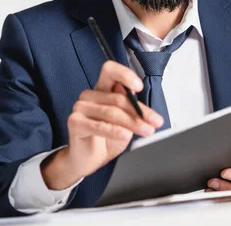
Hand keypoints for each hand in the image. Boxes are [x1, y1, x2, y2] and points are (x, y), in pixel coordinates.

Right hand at [41, 61, 163, 189]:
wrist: (88, 160)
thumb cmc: (106, 139)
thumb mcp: (125, 123)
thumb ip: (131, 110)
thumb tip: (142, 106)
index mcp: (102, 89)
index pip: (110, 70)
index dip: (125, 75)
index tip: (139, 87)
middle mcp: (90, 95)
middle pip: (118, 98)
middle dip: (140, 112)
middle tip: (155, 122)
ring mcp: (80, 108)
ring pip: (112, 112)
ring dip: (132, 123)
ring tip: (146, 131)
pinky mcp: (75, 122)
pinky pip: (98, 125)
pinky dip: (114, 130)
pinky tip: (125, 135)